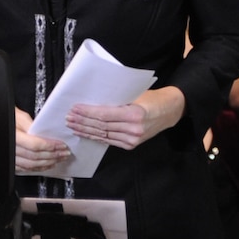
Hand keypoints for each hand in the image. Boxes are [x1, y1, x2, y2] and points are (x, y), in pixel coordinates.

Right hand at [12, 107, 71, 173]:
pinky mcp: (12, 162)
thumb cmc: (7, 117)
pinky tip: (47, 165)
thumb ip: (32, 126)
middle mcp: (11, 149)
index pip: (35, 145)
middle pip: (35, 156)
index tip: (62, 145)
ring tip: (59, 159)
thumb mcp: (19, 116)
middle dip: (53, 155)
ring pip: (31, 165)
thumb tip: (46, 134)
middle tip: (64, 153)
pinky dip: (38, 168)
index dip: (50, 146)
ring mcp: (11, 157)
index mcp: (14, 136)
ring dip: (48, 163)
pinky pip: (26, 169)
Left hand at [67, 88, 184, 149]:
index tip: (75, 109)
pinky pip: (109, 141)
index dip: (88, 113)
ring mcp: (132, 140)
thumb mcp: (135, 93)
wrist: (169, 111)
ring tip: (73, 126)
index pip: (104, 114)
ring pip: (103, 135)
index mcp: (135, 114)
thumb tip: (94, 98)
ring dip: (86, 130)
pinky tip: (86, 133)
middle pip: (101, 126)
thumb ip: (117, 98)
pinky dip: (96, 137)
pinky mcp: (131, 145)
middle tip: (69, 117)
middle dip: (83, 122)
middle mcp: (133, 129)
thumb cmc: (151, 98)